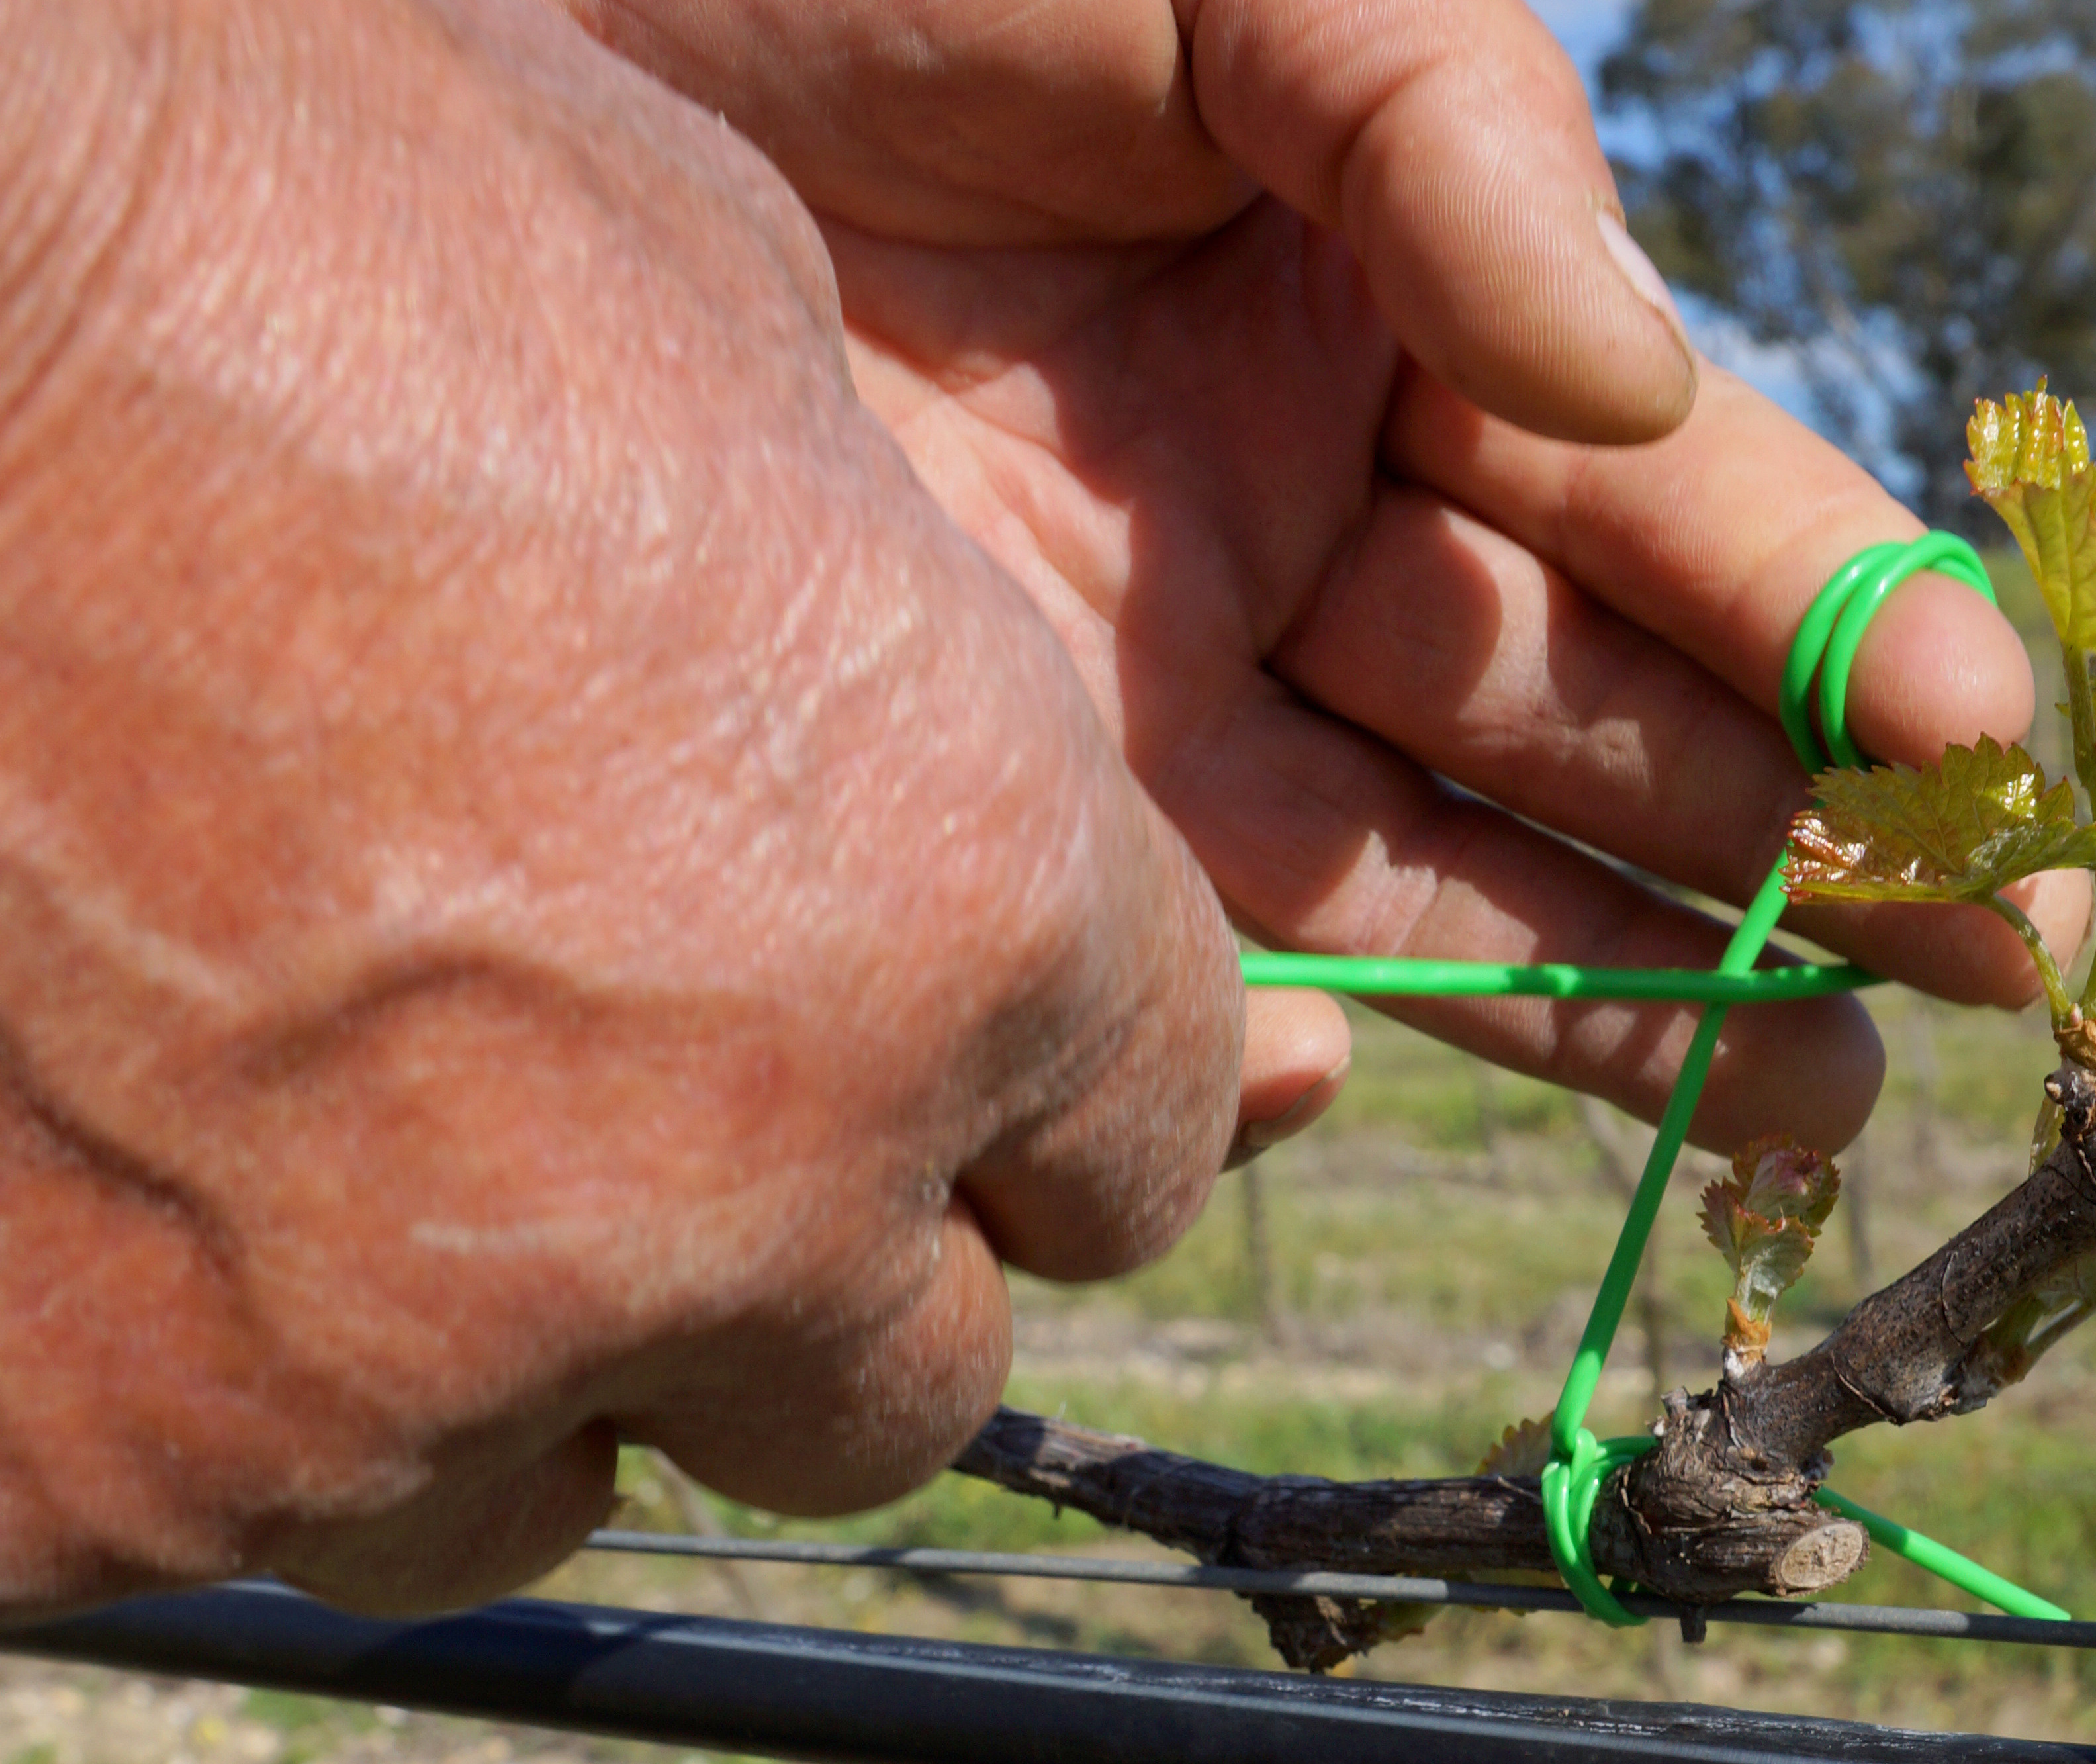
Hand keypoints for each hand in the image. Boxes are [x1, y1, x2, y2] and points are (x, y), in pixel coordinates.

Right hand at [0, 0, 1238, 1613]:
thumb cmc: (304, 237)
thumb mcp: (728, 359)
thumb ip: (893, 650)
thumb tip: (926, 746)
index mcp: (965, 918)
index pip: (1145, 1150)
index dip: (1057, 1087)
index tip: (954, 1031)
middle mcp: (738, 1192)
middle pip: (910, 1378)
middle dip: (831, 1253)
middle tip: (678, 1091)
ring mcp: (400, 1366)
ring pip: (573, 1474)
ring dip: (545, 1346)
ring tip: (401, 1140)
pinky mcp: (89, 1458)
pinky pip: (262, 1500)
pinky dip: (246, 1371)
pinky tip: (164, 1168)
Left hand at [570, 0, 2092, 1151]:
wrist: (524, 31)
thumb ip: (1460, 140)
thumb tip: (1637, 396)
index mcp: (1407, 320)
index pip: (1668, 507)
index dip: (1835, 621)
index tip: (1979, 745)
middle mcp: (1313, 522)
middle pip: (1594, 725)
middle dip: (1800, 843)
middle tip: (1986, 968)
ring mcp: (1169, 684)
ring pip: (1444, 876)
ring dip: (1635, 991)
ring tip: (1814, 1106)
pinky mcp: (1018, 801)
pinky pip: (1197, 954)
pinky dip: (1288, 1032)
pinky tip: (1365, 1074)